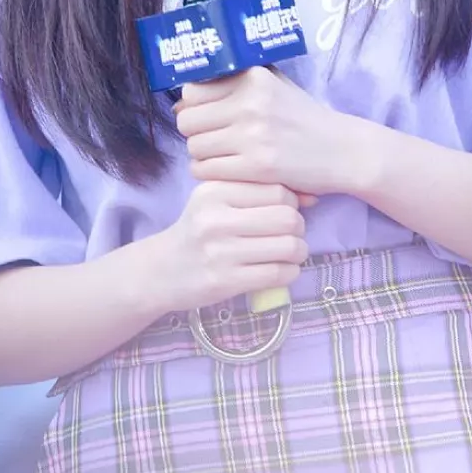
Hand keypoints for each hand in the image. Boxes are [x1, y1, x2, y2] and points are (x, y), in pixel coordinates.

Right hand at [156, 181, 308, 314]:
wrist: (160, 271)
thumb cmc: (197, 230)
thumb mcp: (216, 200)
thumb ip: (257, 192)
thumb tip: (311, 196)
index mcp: (215, 191)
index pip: (277, 190)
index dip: (292, 203)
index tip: (285, 213)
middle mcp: (216, 218)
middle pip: (287, 218)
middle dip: (299, 228)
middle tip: (292, 235)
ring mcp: (220, 252)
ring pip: (288, 247)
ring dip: (299, 252)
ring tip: (291, 254)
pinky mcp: (225, 281)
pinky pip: (277, 274)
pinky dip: (290, 272)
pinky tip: (282, 270)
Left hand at [175, 67, 360, 199]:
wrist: (344, 150)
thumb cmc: (304, 119)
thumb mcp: (273, 88)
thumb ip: (232, 88)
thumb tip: (181, 103)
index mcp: (254, 78)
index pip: (192, 92)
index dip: (194, 108)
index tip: (208, 118)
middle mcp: (252, 102)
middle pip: (188, 121)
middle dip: (196, 133)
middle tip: (215, 140)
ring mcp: (254, 135)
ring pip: (195, 147)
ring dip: (203, 156)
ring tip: (224, 156)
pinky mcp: (257, 165)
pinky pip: (207, 170)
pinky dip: (212, 173)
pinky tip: (230, 170)